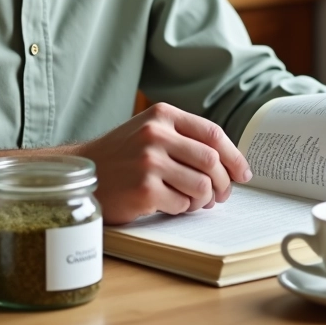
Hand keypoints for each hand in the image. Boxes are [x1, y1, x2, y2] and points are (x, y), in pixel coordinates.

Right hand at [75, 102, 251, 224]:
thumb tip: (230, 164)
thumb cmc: (122, 155)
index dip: (234, 156)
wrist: (82, 171)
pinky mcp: (143, 190)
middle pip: (212, 161)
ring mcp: (148, 162)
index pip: (213, 133)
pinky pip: (182, 204)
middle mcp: (155, 134)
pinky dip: (181, 208)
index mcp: (162, 115)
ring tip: (192, 201)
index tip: (243, 173)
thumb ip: (185, 139)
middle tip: (221, 195)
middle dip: (223, 183)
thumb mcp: (150, 131)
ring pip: (202, 185)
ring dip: (203, 199)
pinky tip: (169, 204)